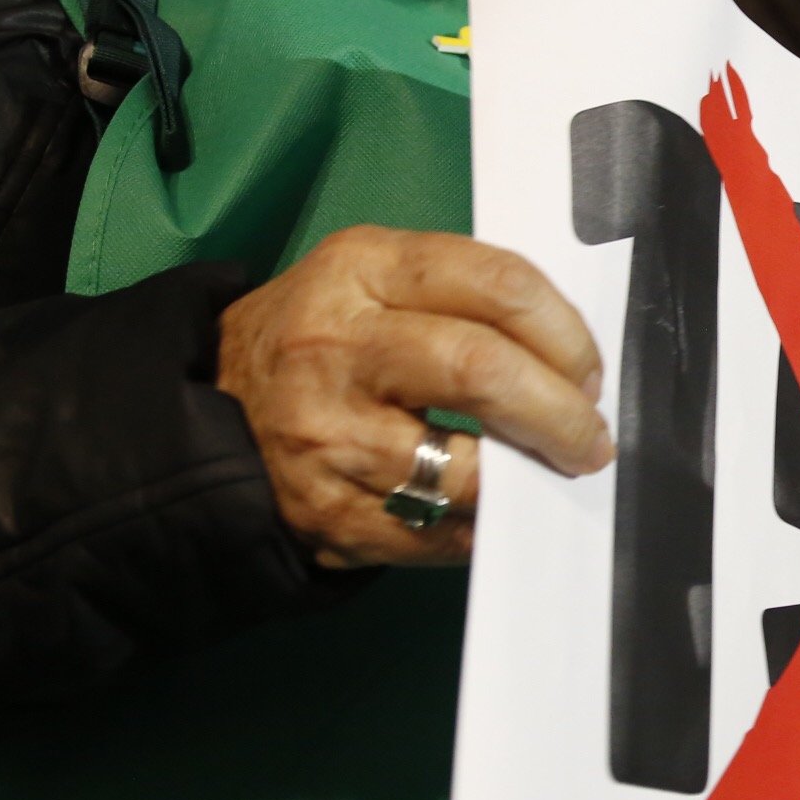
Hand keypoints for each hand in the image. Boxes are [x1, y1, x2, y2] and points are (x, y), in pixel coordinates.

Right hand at [218, 227, 610, 568]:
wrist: (211, 412)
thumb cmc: (320, 341)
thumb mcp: (369, 281)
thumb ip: (459, 299)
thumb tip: (568, 359)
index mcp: (361, 269)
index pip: (496, 284)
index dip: (565, 333)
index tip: (588, 370)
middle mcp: (337, 345)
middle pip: (482, 369)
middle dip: (560, 412)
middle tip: (587, 438)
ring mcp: (326, 433)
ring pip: (464, 466)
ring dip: (527, 479)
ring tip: (544, 473)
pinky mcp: (326, 510)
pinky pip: (436, 530)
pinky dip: (481, 527)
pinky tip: (490, 511)